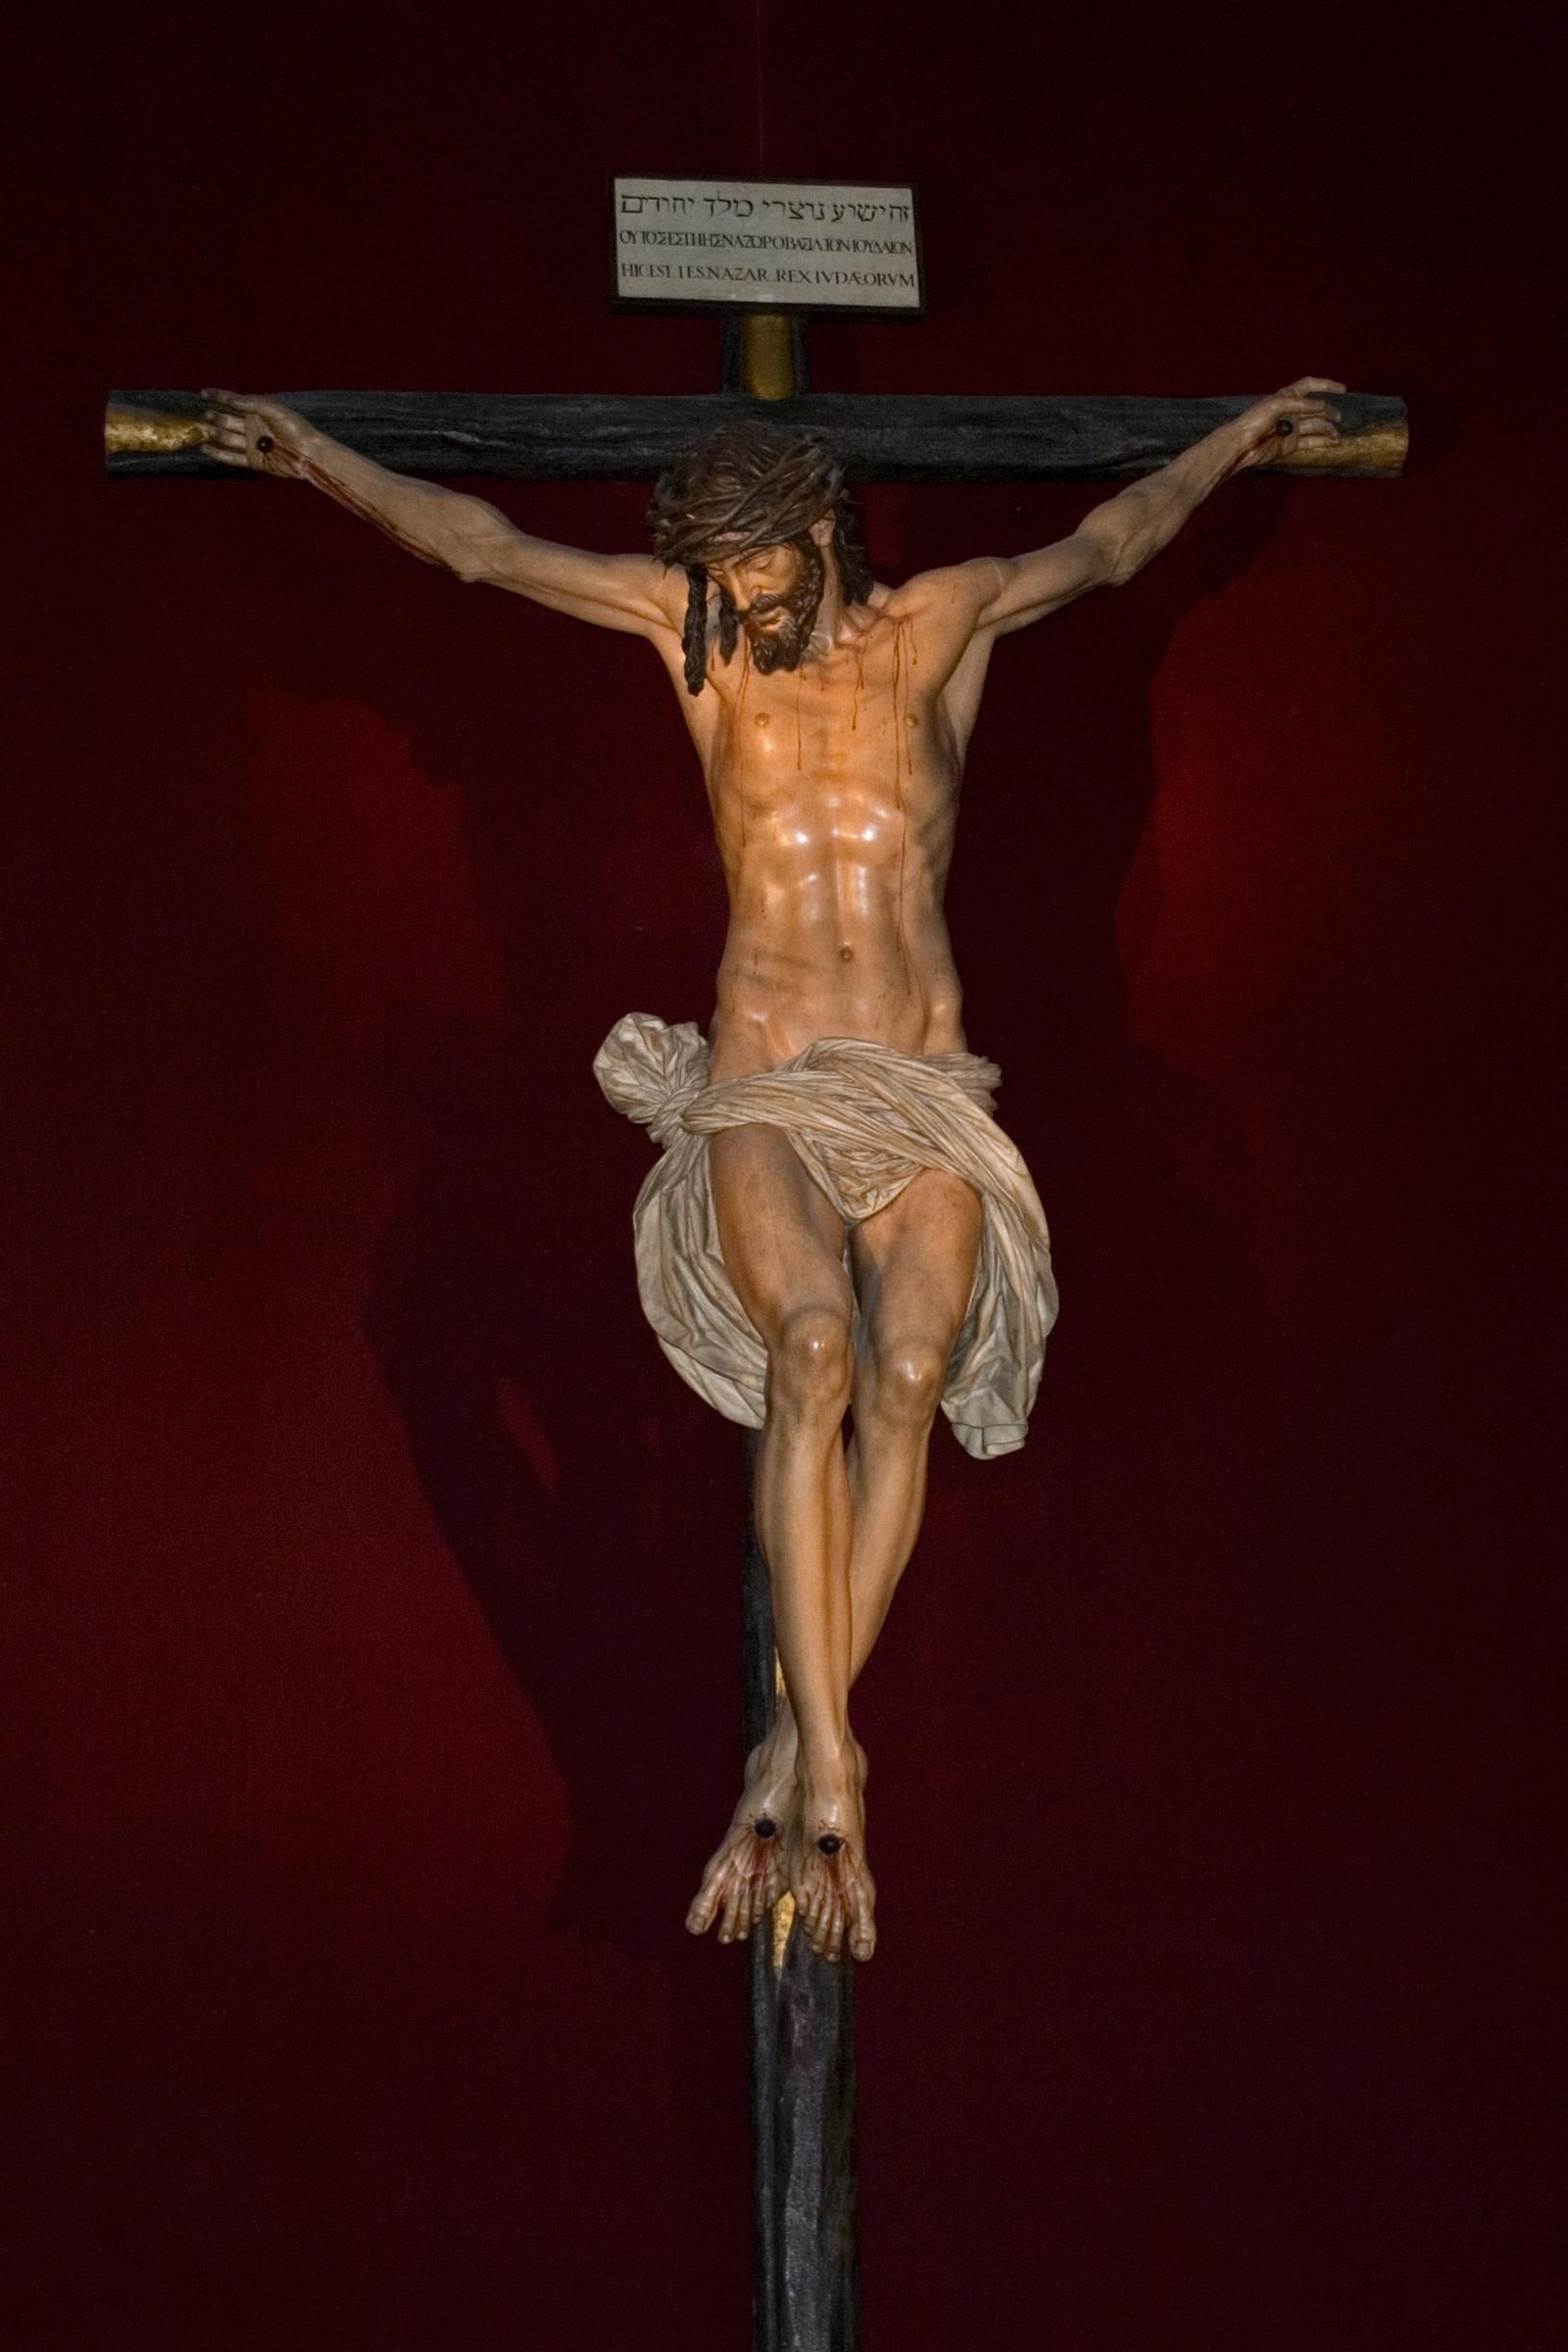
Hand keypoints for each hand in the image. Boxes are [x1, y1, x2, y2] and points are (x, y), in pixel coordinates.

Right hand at [200, 390, 316, 477]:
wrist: (308, 453)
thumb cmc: (296, 427)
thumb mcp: (275, 409)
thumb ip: (253, 403)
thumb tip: (231, 400)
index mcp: (257, 411)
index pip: (233, 401)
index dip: (218, 396)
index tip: (202, 393)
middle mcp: (252, 427)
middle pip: (228, 420)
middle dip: (216, 417)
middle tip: (207, 415)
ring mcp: (252, 444)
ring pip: (228, 438)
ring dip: (216, 434)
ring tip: (205, 431)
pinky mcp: (254, 461)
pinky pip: (233, 457)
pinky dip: (219, 453)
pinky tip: (205, 448)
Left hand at [1229, 377, 1345, 469]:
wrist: (1241, 446)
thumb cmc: (1254, 421)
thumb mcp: (1277, 405)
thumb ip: (1301, 404)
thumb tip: (1322, 406)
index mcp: (1287, 397)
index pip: (1310, 385)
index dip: (1326, 385)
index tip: (1342, 390)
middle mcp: (1291, 411)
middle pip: (1316, 408)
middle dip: (1329, 412)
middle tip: (1338, 417)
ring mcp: (1292, 428)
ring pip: (1316, 426)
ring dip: (1328, 428)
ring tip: (1337, 434)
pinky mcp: (1290, 444)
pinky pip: (1310, 441)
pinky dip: (1322, 441)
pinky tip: (1334, 441)